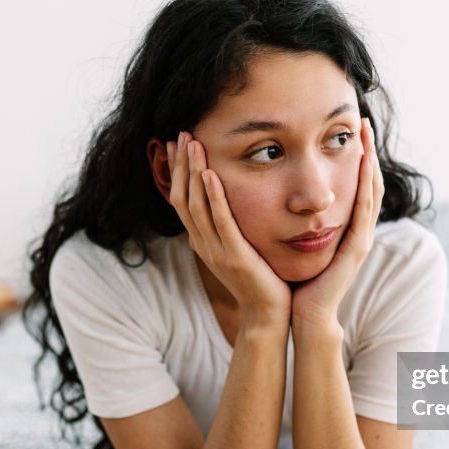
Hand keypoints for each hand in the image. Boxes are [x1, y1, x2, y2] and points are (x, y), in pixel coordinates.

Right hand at [167, 131, 291, 325]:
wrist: (269, 314)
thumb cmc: (262, 279)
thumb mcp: (241, 247)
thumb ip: (233, 225)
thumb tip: (232, 199)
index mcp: (204, 240)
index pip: (182, 199)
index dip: (179, 171)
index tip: (180, 144)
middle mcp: (204, 243)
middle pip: (183, 197)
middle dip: (182, 164)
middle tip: (182, 134)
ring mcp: (216, 251)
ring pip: (196, 205)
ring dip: (193, 172)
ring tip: (192, 144)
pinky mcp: (234, 256)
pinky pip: (220, 222)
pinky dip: (213, 197)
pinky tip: (211, 175)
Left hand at [291, 118, 383, 328]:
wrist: (302, 313)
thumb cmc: (296, 279)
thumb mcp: (296, 240)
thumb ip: (294, 219)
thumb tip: (278, 195)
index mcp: (345, 226)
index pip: (356, 183)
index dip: (356, 156)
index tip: (350, 128)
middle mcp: (357, 229)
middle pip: (369, 181)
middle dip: (368, 151)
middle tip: (363, 122)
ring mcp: (361, 238)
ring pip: (372, 190)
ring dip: (371, 160)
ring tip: (365, 134)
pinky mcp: (357, 248)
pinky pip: (365, 210)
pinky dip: (366, 184)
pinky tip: (364, 163)